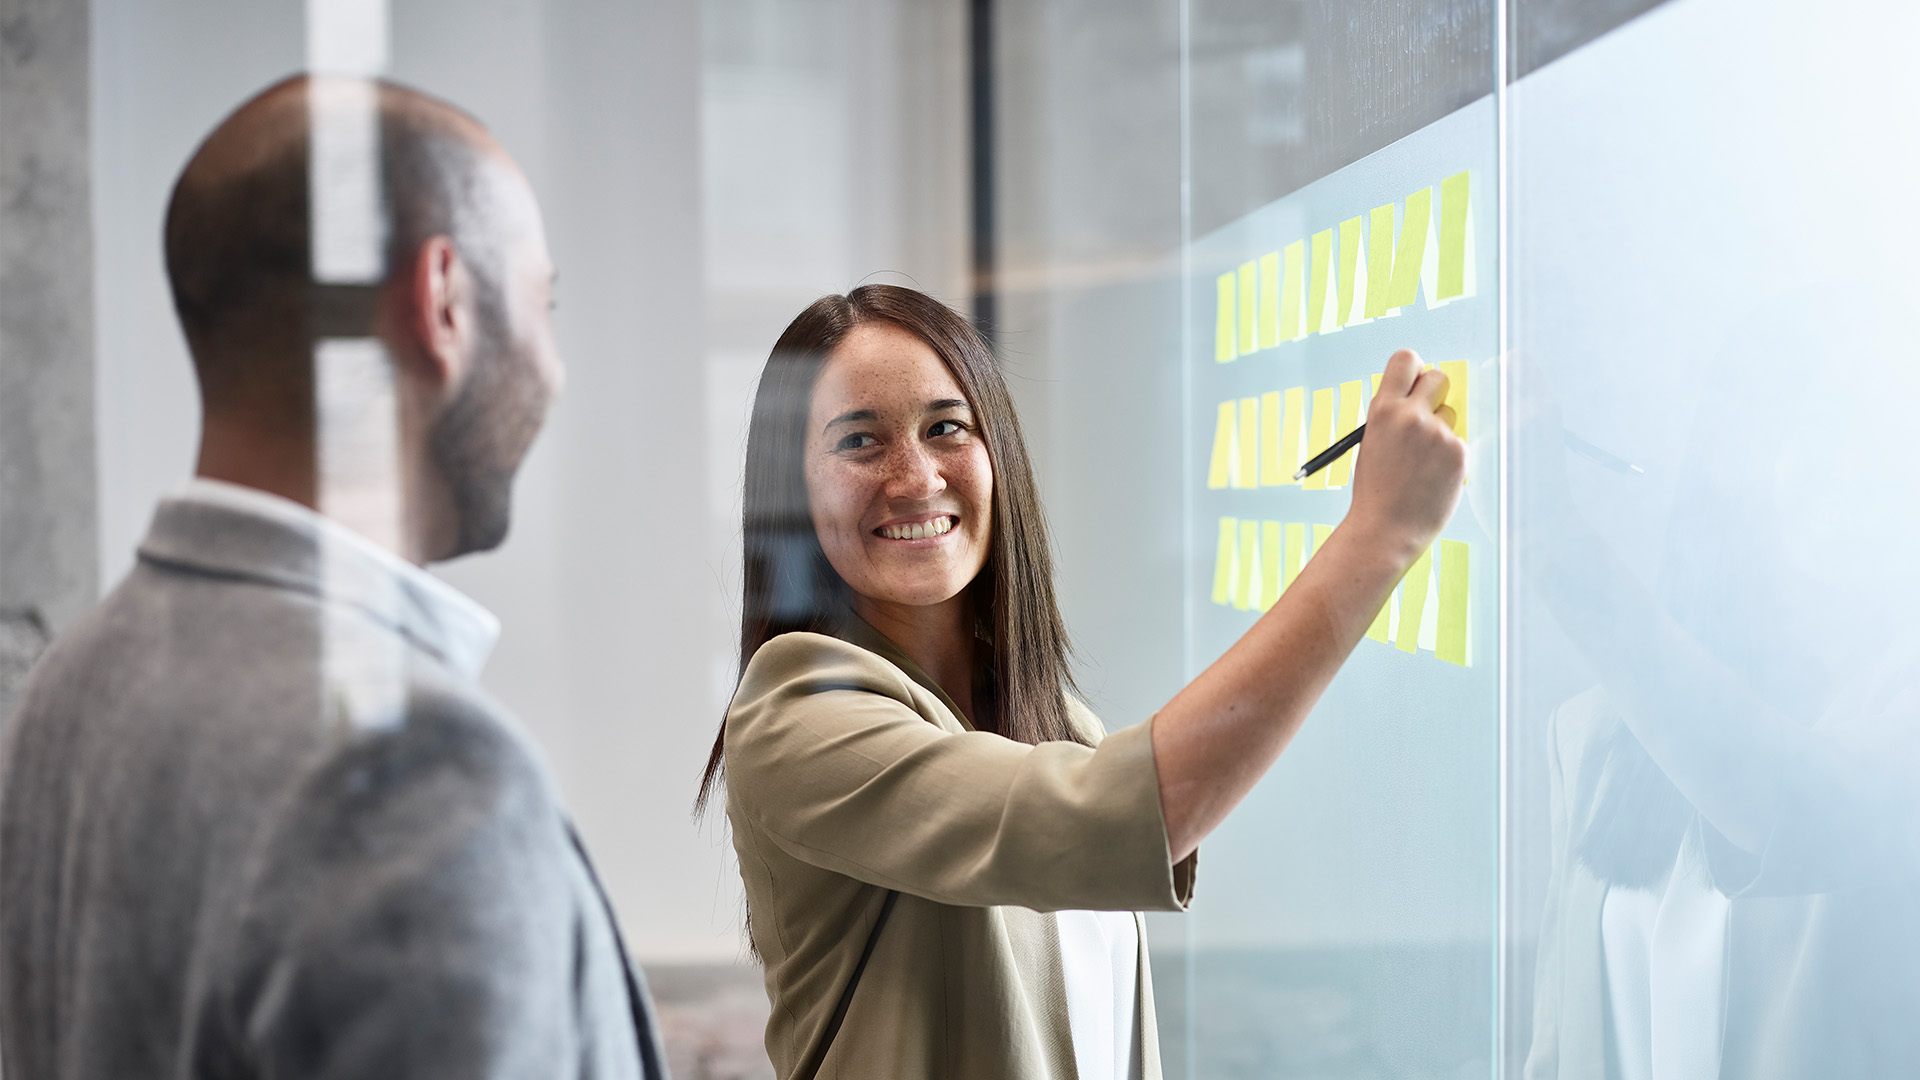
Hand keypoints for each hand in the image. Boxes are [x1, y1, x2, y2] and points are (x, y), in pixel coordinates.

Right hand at [1345, 349, 1465, 566]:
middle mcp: (1411, 415)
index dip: (1413, 370)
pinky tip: (1432, 477)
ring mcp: (1437, 433)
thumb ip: (1393, 415)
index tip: (1414, 384)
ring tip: (1421, 463)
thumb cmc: (1377, 490)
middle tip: (1426, 416)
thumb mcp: (1373, 441)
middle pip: (1438, 377)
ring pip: (1450, 414)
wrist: (1386, 529)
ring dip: (1441, 431)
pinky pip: (1457, 442)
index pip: (1406, 360)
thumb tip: (1418, 396)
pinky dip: (1449, 457)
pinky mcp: (1457, 452)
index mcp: (1383, 409)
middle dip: (1435, 393)